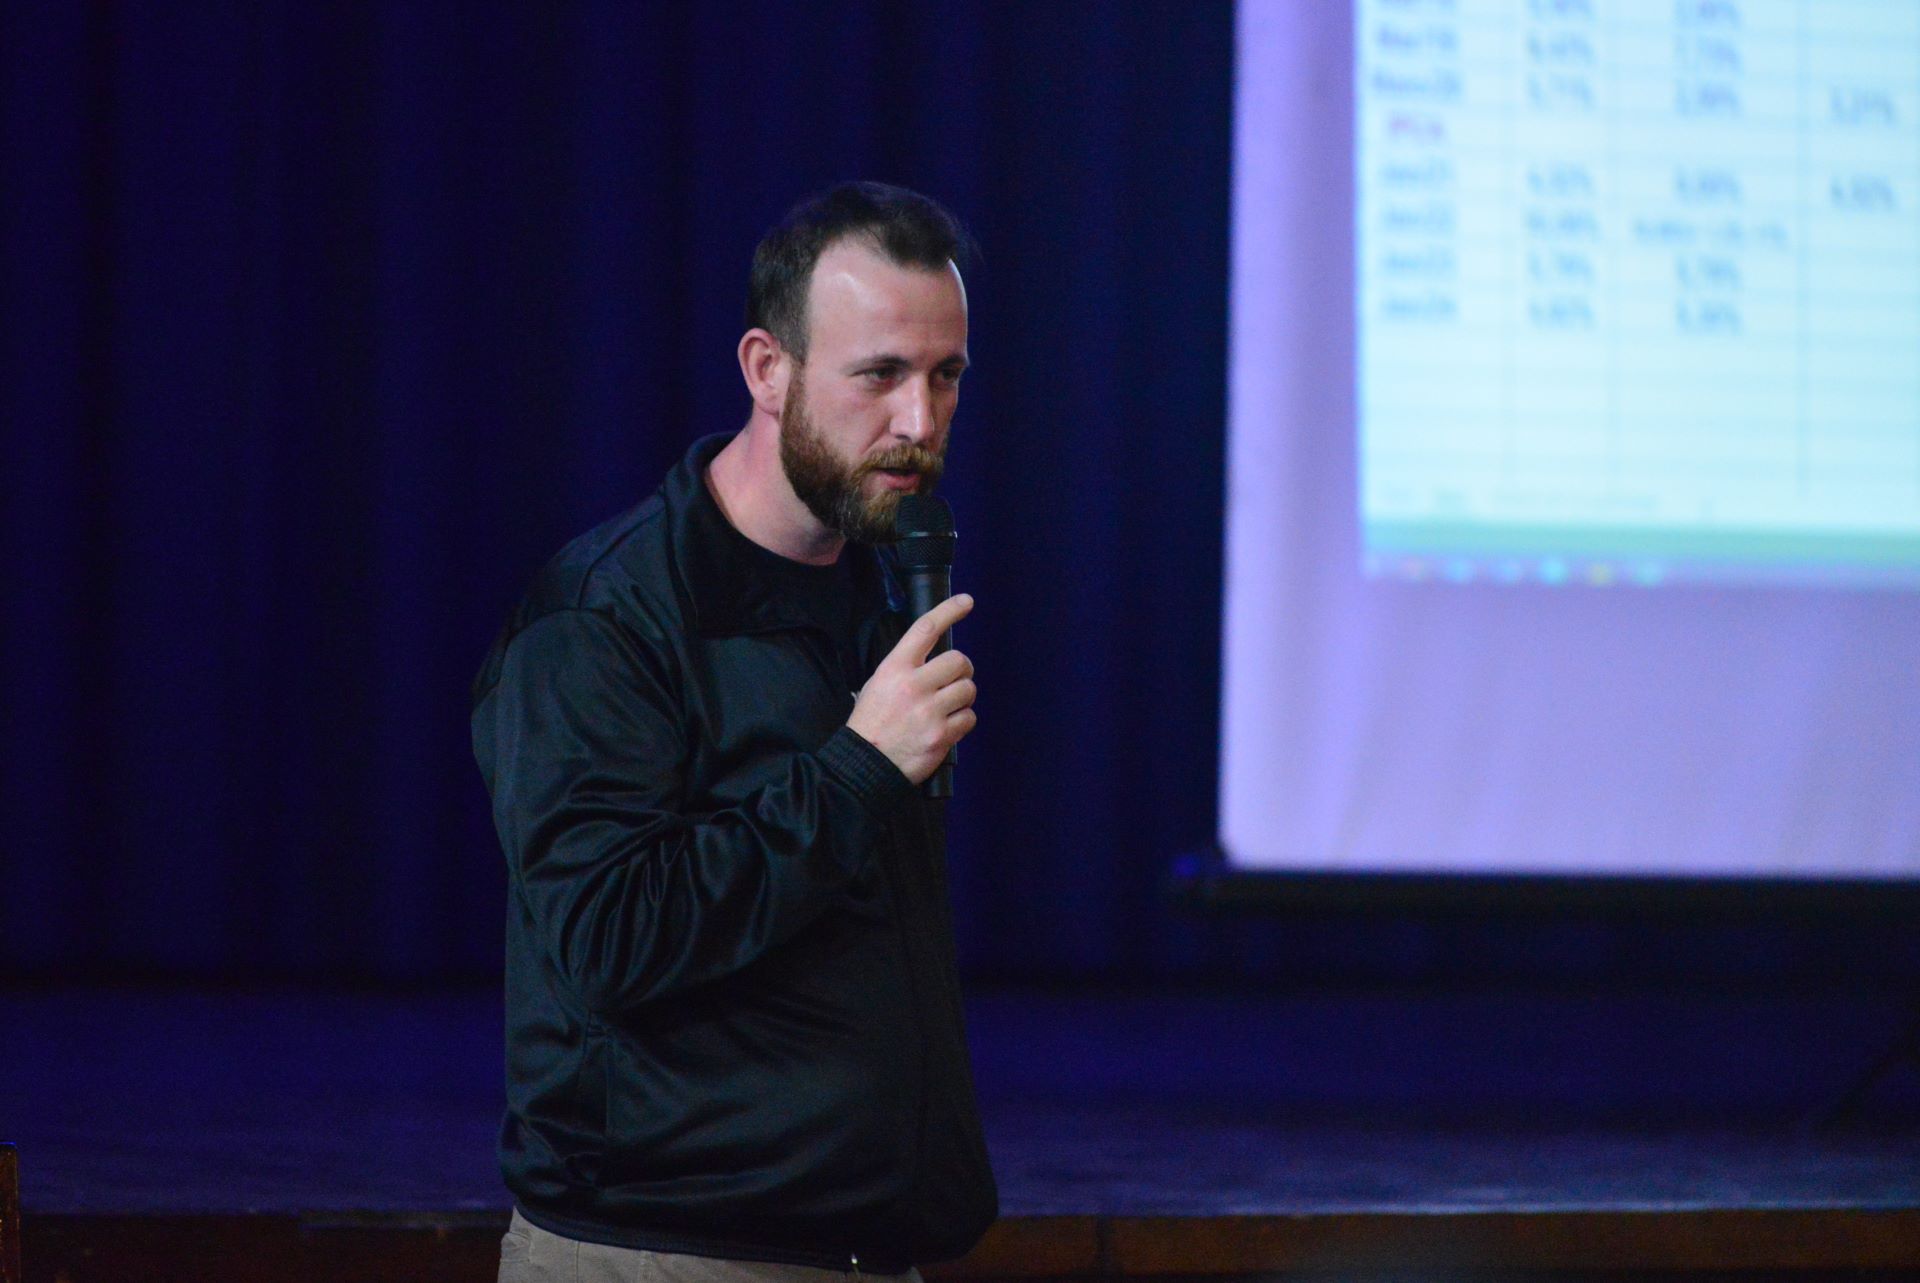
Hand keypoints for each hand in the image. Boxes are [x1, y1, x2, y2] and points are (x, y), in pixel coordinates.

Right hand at [847, 594, 977, 784]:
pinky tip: (947, 726)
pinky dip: (963, 721)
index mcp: (894, 668)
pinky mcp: (942, 735)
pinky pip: (969, 717)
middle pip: (959, 661)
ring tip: (948, 706)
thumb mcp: (877, 684)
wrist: (864, 764)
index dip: (949, 611)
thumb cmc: (871, 723)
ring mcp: (929, 711)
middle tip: (955, 680)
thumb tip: (933, 659)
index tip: (966, 602)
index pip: (926, 629)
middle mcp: (913, 685)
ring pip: (968, 689)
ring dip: (963, 696)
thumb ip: (905, 669)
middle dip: (963, 670)